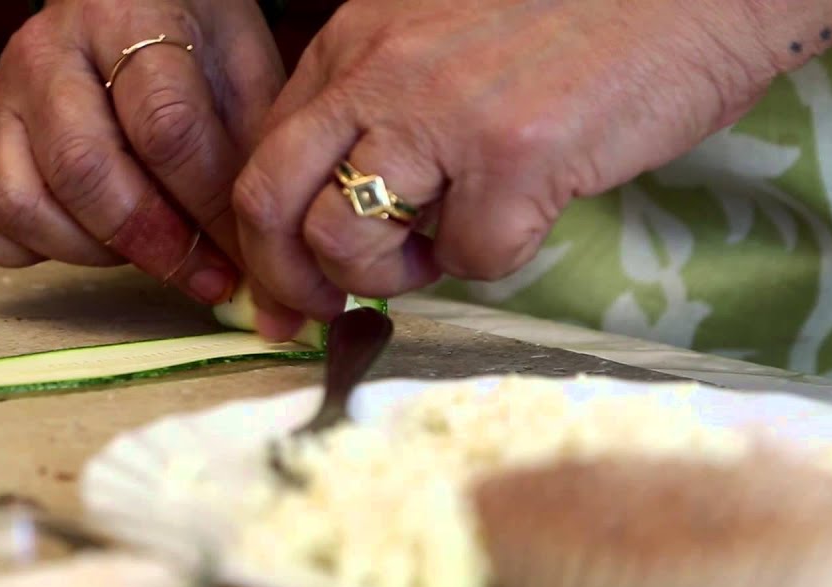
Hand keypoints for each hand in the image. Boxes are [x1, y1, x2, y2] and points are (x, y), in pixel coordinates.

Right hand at [0, 0, 284, 304]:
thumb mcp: (242, 75)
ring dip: (87, 251)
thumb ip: (248, 157)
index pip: (164, 128)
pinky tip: (70, 242)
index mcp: (127, 19)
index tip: (241, 255)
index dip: (208, 208)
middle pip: (83, 170)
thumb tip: (258, 261)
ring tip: (139, 250)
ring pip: (19, 201)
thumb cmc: (193, 45)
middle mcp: (47, 54)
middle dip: (152, 241)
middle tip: (199, 273)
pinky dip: (11, 249)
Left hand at [231, 0, 815, 338]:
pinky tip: (527, 214)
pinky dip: (493, 259)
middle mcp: (381, 71)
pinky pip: (468, 259)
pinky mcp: (516, 157)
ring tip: (442, 246)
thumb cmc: (570, 19)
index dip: (262, 237)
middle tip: (317, 311)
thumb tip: (332, 210)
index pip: (261, 155)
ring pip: (345, 241)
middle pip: (269, 202)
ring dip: (386, 275)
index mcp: (355, 42)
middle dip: (283, 279)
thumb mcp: (437, 38)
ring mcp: (443, 113)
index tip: (284, 286)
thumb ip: (376, 108)